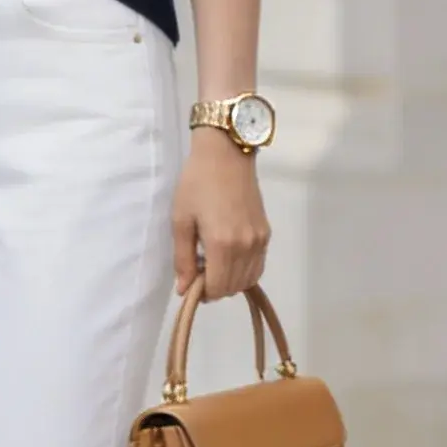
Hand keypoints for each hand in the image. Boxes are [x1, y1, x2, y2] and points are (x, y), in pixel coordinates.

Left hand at [171, 131, 269, 300]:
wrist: (226, 154)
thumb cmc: (196, 184)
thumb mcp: (181, 220)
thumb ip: (183, 259)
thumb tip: (183, 290)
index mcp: (222, 244)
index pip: (216, 287)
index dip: (201, 293)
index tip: (190, 282)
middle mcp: (246, 247)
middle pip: (233, 287)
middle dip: (214, 288)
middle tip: (198, 271)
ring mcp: (259, 241)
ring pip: (248, 280)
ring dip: (230, 281)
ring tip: (213, 264)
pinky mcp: (266, 233)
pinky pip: (258, 266)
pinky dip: (244, 272)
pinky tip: (228, 258)